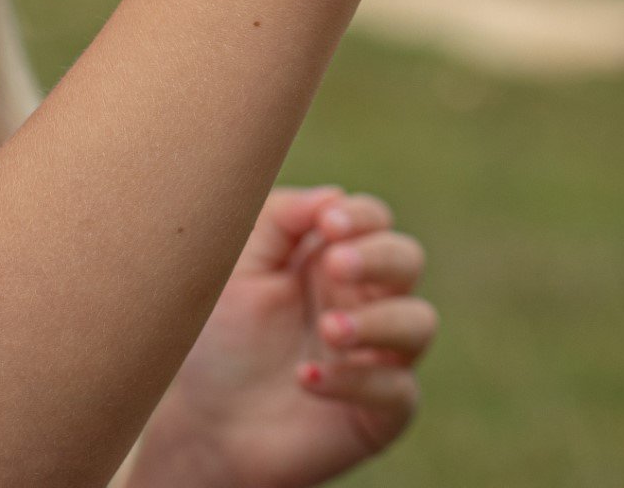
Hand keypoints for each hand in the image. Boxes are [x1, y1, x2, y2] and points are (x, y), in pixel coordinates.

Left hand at [132, 187, 435, 487]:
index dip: (361, 216)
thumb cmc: (222, 340)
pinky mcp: (379, 413)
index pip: (374, 220)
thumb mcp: (237, 269)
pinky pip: (398, 391)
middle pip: (408, 260)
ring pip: (419, 322)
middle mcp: (366, 301)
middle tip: (334, 265)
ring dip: (379, 320)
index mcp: (335, 259)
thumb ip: (278, 221)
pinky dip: (358, 381)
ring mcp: (377, 356)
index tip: (328, 223)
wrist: (204, 427)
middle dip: (378, 257)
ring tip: (329, 330)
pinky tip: (307, 376)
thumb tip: (332, 196)